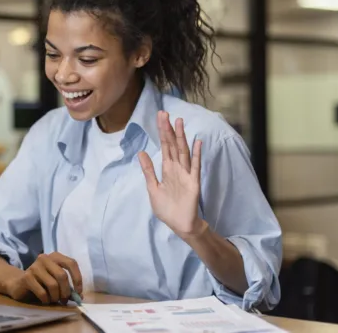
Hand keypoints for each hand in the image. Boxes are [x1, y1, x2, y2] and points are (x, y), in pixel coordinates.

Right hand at [4, 252, 81, 304]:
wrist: (18, 283)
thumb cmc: (41, 282)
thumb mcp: (56, 281)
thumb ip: (67, 286)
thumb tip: (81, 297)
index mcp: (55, 256)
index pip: (71, 263)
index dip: (77, 278)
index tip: (78, 292)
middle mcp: (44, 258)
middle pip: (62, 275)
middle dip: (66, 291)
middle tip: (64, 300)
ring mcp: (34, 266)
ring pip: (53, 285)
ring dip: (56, 297)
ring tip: (53, 300)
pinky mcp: (26, 277)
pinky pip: (42, 292)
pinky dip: (46, 299)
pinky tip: (45, 300)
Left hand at [138, 111, 205, 238]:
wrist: (179, 224)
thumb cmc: (167, 208)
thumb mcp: (152, 188)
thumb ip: (148, 171)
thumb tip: (141, 152)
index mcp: (167, 169)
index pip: (165, 146)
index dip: (162, 132)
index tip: (159, 117)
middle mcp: (177, 168)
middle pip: (173, 145)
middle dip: (168, 129)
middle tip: (164, 113)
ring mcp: (186, 174)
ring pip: (183, 151)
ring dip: (181, 137)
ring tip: (179, 122)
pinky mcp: (193, 182)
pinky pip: (195, 166)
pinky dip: (196, 154)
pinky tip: (197, 142)